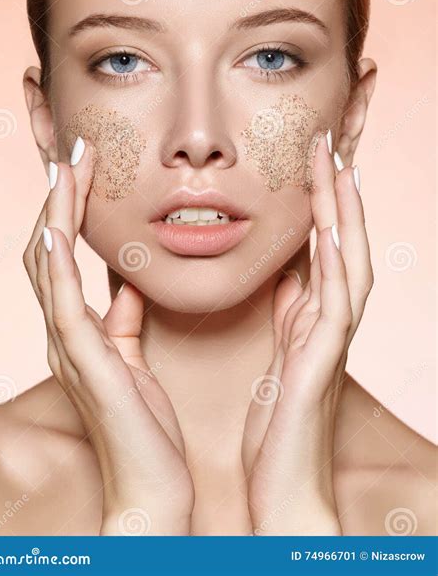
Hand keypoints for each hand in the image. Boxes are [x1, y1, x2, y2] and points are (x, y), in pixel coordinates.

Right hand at [23, 138, 193, 534]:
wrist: (151, 485)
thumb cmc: (144, 424)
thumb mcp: (135, 358)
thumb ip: (126, 319)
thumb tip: (130, 282)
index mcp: (79, 329)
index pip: (63, 255)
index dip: (69, 209)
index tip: (86, 166)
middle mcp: (63, 332)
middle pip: (46, 248)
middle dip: (59, 197)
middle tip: (75, 150)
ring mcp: (68, 345)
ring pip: (46, 264)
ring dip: (55, 212)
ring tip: (66, 166)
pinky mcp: (85, 361)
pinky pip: (62, 301)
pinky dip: (55, 260)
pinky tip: (56, 224)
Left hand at [242, 133, 372, 534]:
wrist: (283, 480)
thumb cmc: (277, 418)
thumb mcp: (279, 348)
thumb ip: (287, 308)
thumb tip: (284, 270)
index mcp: (313, 313)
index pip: (322, 244)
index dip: (320, 200)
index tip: (311, 158)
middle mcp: (329, 318)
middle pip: (341, 241)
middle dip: (336, 192)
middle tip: (327, 143)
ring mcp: (331, 338)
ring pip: (347, 262)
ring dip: (343, 216)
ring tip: (337, 169)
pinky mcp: (322, 360)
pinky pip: (334, 303)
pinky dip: (334, 265)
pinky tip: (328, 231)